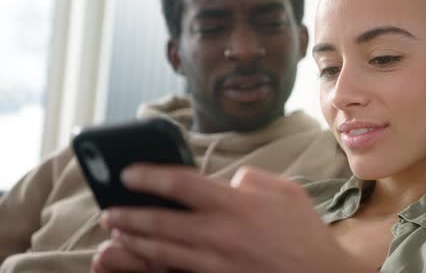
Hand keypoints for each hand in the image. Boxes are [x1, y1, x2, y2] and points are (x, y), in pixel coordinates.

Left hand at [95, 164, 371, 272]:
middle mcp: (220, 232)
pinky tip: (145, 255)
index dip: (149, 176)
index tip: (128, 173)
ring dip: (135, 240)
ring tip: (117, 232)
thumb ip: (252, 179)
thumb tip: (228, 181)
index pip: (181, 184)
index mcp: (236, 204)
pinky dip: (155, 261)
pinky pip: (177, 270)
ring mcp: (216, 261)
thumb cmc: (305, 232)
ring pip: (162, 250)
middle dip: (130, 214)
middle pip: (161, 221)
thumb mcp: (286, 190)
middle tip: (109, 210)